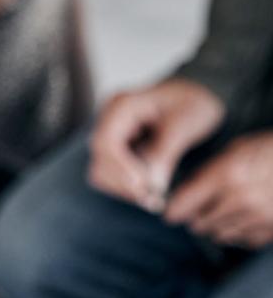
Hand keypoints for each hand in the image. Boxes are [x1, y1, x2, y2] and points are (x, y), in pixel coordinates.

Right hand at [89, 78, 224, 210]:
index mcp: (122, 106)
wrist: (198, 96)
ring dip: (124, 190)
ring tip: (153, 199)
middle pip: (99, 161)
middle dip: (124, 184)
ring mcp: (110, 136)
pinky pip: (111, 176)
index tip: (143, 187)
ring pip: (101, 172)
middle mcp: (109, 121)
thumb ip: (165, 153)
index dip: (120, 168)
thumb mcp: (185, 124)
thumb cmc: (193, 102)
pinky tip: (149, 192)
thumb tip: (152, 186)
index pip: (105, 142)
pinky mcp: (117, 151)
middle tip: (153, 200)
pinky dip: (127, 188)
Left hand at [166, 132, 272, 246]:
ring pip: (220, 235)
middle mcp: (239, 199)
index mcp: (225, 175)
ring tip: (227, 210)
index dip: (173, 211)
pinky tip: (247, 217)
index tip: (171, 213)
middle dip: (197, 217)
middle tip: (200, 209)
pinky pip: (245, 240)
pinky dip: (241, 233)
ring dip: (218, 226)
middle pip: (199, 223)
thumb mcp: (236, 150)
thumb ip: (208, 173)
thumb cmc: (270, 150)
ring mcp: (259, 217)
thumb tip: (184, 194)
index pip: (182, 204)